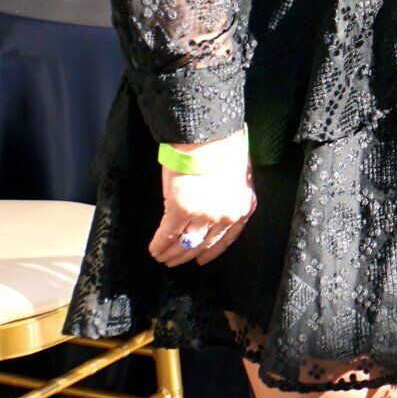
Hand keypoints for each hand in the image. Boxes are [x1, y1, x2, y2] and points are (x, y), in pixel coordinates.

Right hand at [148, 129, 255, 267]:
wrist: (211, 136)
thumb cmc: (224, 147)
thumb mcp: (236, 177)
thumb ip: (225, 196)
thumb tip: (209, 205)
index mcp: (243, 206)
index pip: (228, 237)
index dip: (213, 251)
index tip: (202, 260)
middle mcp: (227, 215)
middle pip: (205, 242)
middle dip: (188, 254)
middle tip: (174, 261)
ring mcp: (205, 214)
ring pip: (186, 241)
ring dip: (171, 251)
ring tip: (161, 257)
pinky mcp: (182, 210)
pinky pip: (168, 233)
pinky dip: (159, 243)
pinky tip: (153, 248)